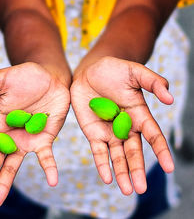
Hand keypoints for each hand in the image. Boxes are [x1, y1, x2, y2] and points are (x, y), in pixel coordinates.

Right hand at [0, 62, 69, 206]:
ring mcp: (26, 139)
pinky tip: (52, 181)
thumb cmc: (26, 76)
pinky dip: (49, 168)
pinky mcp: (44, 139)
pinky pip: (46, 157)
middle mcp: (9, 134)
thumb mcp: (1, 78)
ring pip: (13, 164)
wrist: (52, 77)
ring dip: (5, 182)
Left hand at [70, 56, 173, 194]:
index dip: (161, 150)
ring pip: (117, 155)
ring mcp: (109, 131)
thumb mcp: (135, 72)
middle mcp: (126, 126)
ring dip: (122, 172)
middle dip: (137, 168)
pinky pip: (99, 150)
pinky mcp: (93, 132)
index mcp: (139, 114)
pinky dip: (103, 164)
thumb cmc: (114, 70)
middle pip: (134, 151)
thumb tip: (170, 98)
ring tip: (126, 190)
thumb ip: (153, 82)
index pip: (152, 134)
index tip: (168, 167)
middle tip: (141, 188)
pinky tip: (107, 177)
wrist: (89, 71)